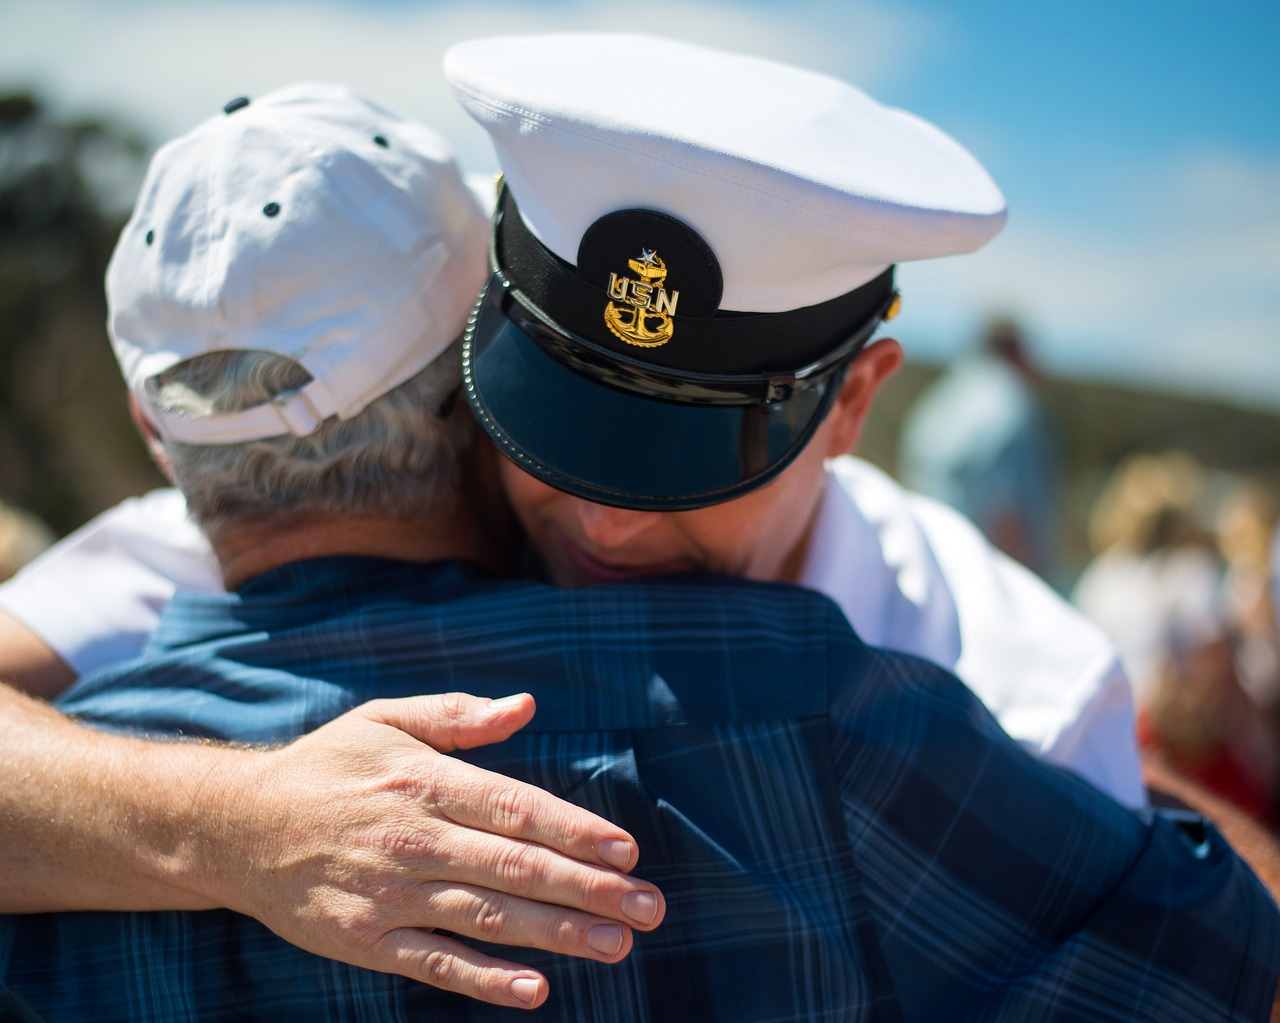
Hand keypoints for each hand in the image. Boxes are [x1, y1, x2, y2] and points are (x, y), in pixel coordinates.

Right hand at [201, 693, 664, 1009]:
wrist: (236, 827)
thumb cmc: (327, 766)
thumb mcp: (386, 719)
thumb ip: (459, 715)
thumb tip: (528, 705)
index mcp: (425, 782)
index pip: (516, 807)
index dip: (575, 829)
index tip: (627, 849)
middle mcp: (413, 839)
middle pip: (516, 867)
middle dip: (590, 888)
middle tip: (649, 907)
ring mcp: (390, 895)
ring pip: (488, 917)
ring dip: (558, 933)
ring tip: (617, 943)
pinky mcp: (366, 941)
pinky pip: (435, 963)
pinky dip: (485, 979)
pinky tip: (534, 989)